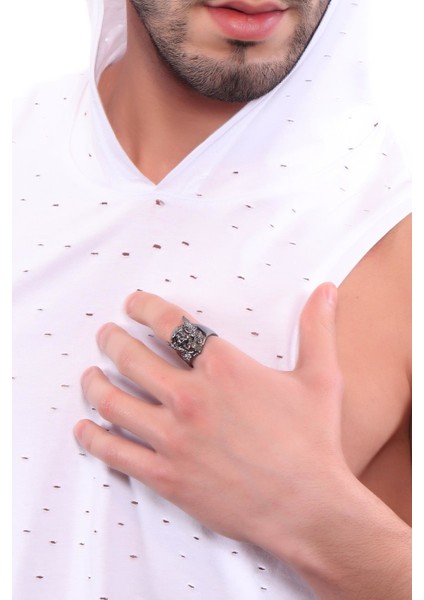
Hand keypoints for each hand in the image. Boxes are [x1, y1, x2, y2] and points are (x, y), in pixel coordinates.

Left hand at [74, 283, 349, 553]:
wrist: (308, 509)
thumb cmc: (313, 443)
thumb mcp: (321, 378)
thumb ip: (317, 329)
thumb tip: (327, 291)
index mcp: (223, 368)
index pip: (170, 324)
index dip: (145, 308)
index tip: (133, 304)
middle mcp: (190, 398)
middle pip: (130, 357)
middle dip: (111, 340)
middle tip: (105, 334)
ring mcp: (173, 438)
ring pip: (112, 402)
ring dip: (94, 383)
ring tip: (89, 375)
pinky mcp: (166, 475)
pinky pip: (115, 452)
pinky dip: (93, 437)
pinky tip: (85, 428)